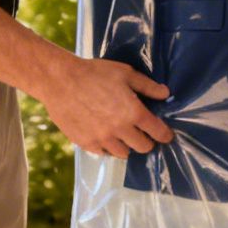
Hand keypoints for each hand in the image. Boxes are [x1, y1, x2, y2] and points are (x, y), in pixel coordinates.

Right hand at [37, 52, 173, 158]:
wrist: (60, 81)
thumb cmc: (94, 73)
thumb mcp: (125, 73)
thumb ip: (147, 86)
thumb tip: (165, 94)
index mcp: (133, 113)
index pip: (158, 132)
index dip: (165, 135)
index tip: (166, 135)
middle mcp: (120, 130)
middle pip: (143, 147)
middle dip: (147, 141)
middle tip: (143, 133)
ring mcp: (102, 139)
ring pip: (123, 153)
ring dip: (127, 145)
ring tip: (123, 135)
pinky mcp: (86, 143)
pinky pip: (103, 153)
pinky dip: (108, 147)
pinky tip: (106, 136)